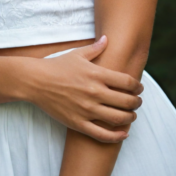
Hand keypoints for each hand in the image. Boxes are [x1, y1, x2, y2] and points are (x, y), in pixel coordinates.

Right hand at [23, 36, 142, 142]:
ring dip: (130, 117)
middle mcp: (94, 92)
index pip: (127, 82)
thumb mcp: (77, 54)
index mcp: (96, 74)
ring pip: (118, 118)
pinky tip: (123, 133)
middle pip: (127, 101)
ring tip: (132, 115)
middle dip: (137, 102)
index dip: (137, 86)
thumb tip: (107, 39)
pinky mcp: (79, 123)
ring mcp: (87, 109)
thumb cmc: (57, 66)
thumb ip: (95, 48)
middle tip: (138, 101)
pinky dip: (117, 136)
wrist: (36, 81)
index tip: (139, 88)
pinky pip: (102, 135)